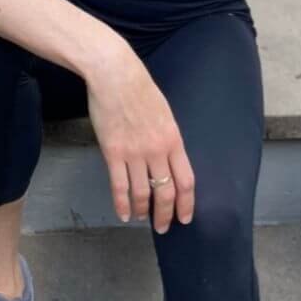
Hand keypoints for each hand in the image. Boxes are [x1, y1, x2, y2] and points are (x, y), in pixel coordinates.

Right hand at [86, 44, 194, 233]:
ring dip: (143, 210)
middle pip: (166, 192)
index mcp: (173, 139)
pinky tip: (123, 214)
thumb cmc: (138, 87)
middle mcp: (157, 150)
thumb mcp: (163, 112)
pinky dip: (122, 204)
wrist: (114, 74)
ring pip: (143, 193)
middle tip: (164, 227)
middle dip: (166, 214)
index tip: (185, 217)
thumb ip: (167, 136)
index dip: (187, 203)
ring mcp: (134, 153)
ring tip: (141, 218)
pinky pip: (119, 186)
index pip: (186, 181)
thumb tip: (168, 156)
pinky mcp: (113, 152)